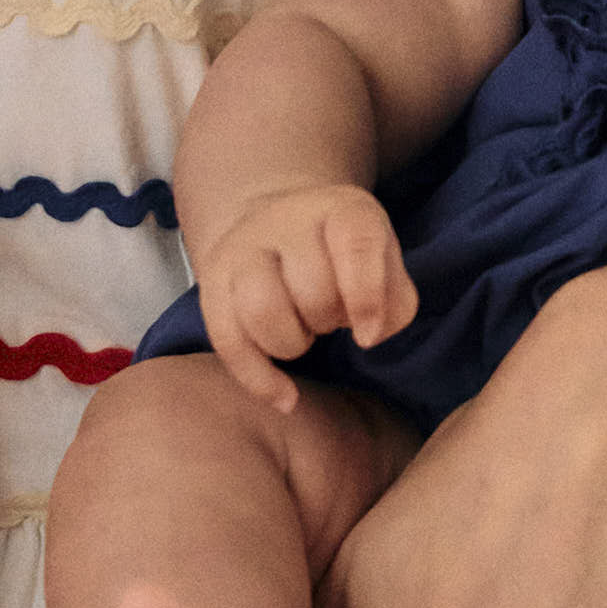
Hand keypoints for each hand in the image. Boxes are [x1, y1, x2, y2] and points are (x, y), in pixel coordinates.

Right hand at [197, 184, 417, 413]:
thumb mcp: (385, 263)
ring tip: (304, 332)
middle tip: (332, 315)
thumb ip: (394, 302)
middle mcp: (288, 220)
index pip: (355, 243)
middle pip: (311, 289)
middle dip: (329, 319)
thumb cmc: (343, 256)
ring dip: (292, 343)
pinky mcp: (212, 279)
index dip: (366, 295)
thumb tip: (369, 335)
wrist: (277, 223)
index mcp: (342, 209)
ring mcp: (244, 248)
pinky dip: (258, 378)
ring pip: (262, 310)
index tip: (367, 336)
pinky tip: (285, 397)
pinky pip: (226, 339)